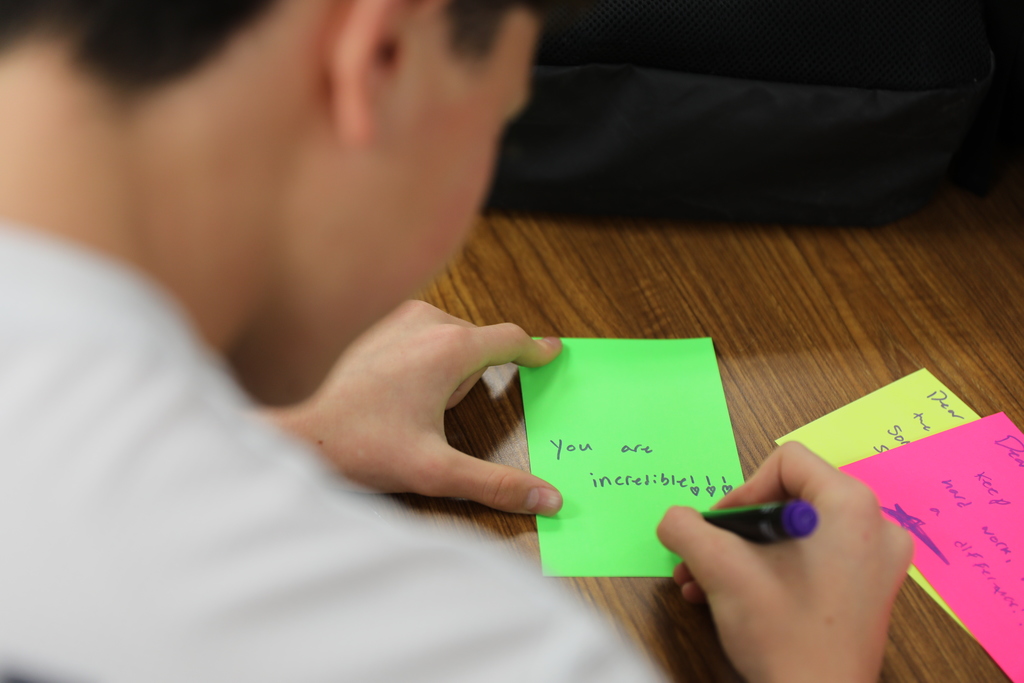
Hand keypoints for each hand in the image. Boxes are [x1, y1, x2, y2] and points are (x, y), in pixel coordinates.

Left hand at [264, 300, 564, 514]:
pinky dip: (429, 360)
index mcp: (450, 348)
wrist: (308, 436)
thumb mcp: (438, 472)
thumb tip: (550, 499)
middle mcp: (428, 321)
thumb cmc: (367, 449)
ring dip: (451, 370)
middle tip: (436, 418)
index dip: (535, 350)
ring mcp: (402, 319)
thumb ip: (498, 485)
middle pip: (480, 346)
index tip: (553, 353)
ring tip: (416, 408)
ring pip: (454, 340)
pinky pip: (427, 337)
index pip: (510, 340)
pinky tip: (401, 393)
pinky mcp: (383, 326)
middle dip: (472, 381)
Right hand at [656, 442, 912, 682]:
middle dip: (735, 529)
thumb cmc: (785, 638)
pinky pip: (815, 559)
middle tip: (705, 557)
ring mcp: (878, 563)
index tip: (718, 530)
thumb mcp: (721, 570)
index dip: (742, 491)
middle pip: (789, 497)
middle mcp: (877, 526)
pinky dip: (773, 570)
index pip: (787, 462)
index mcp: (852, 506)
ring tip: (706, 583)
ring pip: (797, 532)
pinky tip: (736, 599)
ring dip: (745, 553)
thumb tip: (674, 519)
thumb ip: (686, 528)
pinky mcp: (870, 592)